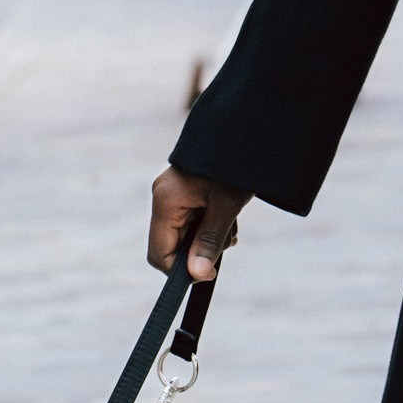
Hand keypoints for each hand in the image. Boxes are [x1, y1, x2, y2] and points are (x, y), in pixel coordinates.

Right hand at [150, 167, 251, 281]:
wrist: (244, 128)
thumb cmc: (234, 164)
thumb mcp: (226, 206)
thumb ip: (210, 241)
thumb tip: (197, 275)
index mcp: (165, 201)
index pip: (159, 254)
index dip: (181, 271)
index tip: (208, 272)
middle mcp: (162, 197)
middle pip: (172, 244)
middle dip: (199, 249)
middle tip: (227, 239)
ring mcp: (171, 192)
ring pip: (184, 233)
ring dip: (207, 236)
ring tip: (230, 223)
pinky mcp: (183, 190)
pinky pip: (190, 218)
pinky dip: (208, 223)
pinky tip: (227, 213)